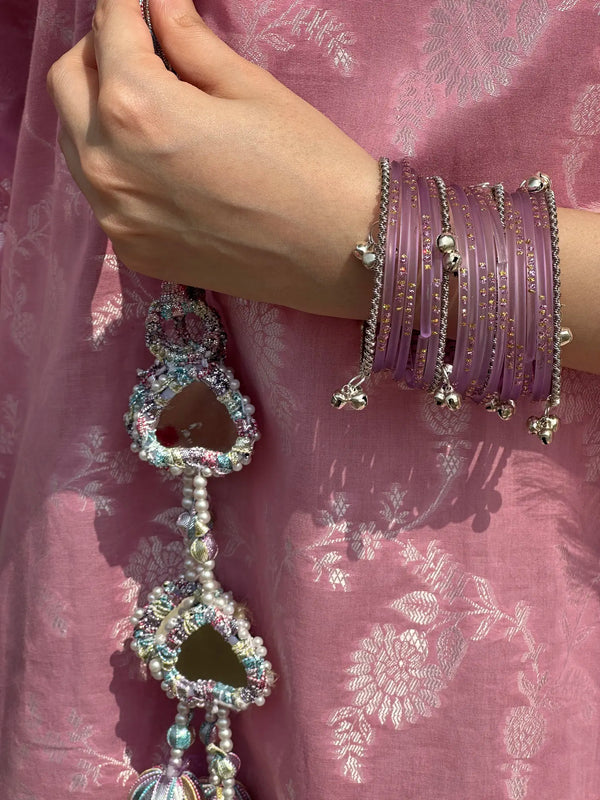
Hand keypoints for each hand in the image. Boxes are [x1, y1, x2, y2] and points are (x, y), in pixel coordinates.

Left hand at [46, 0, 378, 317]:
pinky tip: (161, 162)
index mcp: (139, 110)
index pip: (107, 31)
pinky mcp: (133, 251)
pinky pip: (102, 193)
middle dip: (99, 52)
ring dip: (99, 108)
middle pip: (68, 83)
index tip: (142, 0)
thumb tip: (158, 3)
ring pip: (76, 140)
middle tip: (143, 47)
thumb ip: (188, 41)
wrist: (342, 256)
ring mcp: (116, 218)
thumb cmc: (311, 165)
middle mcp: (109, 167)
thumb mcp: (251, 89)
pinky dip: (118, 163)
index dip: (125, 2)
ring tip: (152, 102)